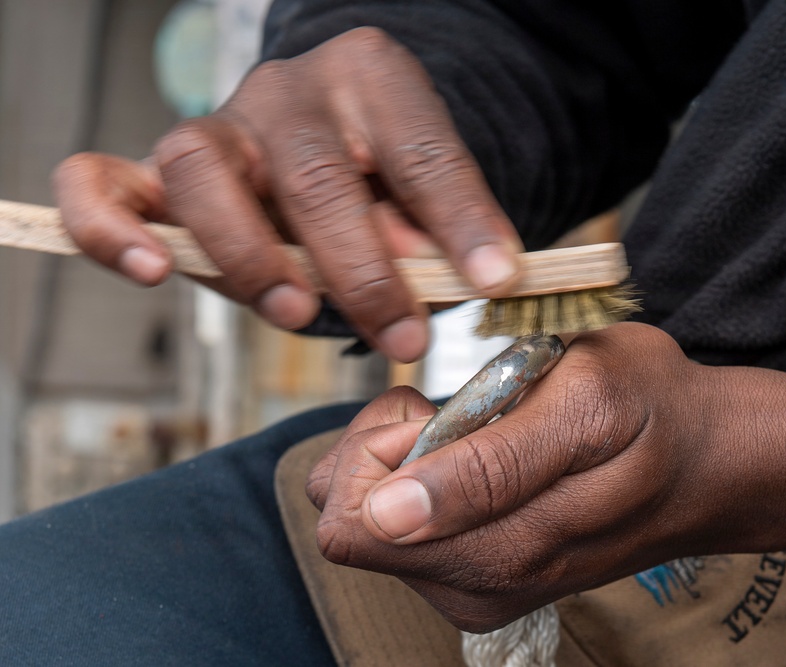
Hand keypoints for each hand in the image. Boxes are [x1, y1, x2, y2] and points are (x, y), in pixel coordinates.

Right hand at [53, 27, 522, 361]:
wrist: (329, 144)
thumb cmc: (383, 182)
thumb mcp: (421, 199)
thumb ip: (431, 231)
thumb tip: (443, 278)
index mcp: (374, 80)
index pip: (421, 148)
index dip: (461, 218)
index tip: (494, 279)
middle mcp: (289, 91)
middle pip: (316, 173)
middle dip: (364, 270)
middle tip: (405, 336)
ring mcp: (218, 124)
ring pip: (204, 169)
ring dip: (253, 256)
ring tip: (301, 315)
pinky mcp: (156, 167)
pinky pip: (103, 181)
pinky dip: (111, 226)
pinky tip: (151, 269)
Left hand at [307, 322, 785, 631]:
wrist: (710, 461)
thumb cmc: (651, 410)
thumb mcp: (581, 405)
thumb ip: (481, 466)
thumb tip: (384, 517)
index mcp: (489, 549)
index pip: (348, 517)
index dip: (376, 446)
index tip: (437, 409)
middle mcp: (473, 585)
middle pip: (351, 521)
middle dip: (389, 450)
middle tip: (464, 414)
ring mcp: (477, 587)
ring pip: (375, 523)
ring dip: (411, 463)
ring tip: (486, 432)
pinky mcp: (482, 576)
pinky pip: (409, 526)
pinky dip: (431, 479)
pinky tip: (488, 456)